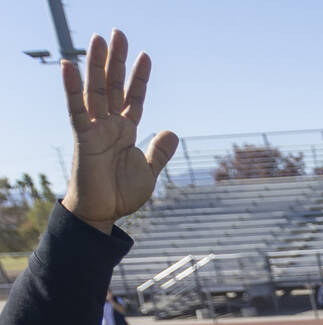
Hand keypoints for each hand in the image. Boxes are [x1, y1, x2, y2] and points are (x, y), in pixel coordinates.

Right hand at [61, 30, 177, 233]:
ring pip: (96, 90)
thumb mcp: (149, 171)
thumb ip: (159, 151)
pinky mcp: (84, 138)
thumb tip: (172, 132)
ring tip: (99, 39)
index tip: (145, 56)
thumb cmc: (122, 193)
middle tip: (119, 33)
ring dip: (97, 65)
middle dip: (116, 60)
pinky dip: (72, 89)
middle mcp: (110, 124)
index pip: (134, 97)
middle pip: (113, 85)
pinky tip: (69, 66)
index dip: (139, 78)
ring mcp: (96, 128)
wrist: (104, 212)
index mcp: (126, 129)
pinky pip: (76, 110)